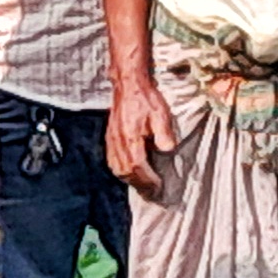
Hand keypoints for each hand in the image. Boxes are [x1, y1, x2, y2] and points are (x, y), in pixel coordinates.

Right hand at [105, 83, 173, 198]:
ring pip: (116, 168)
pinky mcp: (109, 138)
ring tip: (142, 185)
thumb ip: (164, 134)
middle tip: (152, 191)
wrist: (128, 85)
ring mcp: (111, 140)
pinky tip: (129, 172)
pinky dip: (120, 171)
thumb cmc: (146, 99)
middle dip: (139, 184)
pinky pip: (111, 160)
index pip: (137, 165)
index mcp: (130, 137)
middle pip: (125, 171)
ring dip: (129, 179)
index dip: (148, 179)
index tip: (159, 186)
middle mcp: (118, 141)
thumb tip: (168, 151)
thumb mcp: (161, 114)